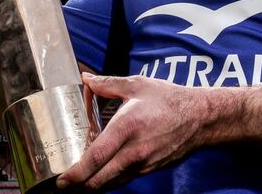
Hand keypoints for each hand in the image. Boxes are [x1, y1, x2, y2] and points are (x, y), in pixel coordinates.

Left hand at [56, 74, 213, 190]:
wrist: (200, 117)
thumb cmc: (169, 100)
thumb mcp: (137, 85)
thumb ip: (107, 84)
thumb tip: (86, 79)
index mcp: (127, 126)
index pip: (96, 156)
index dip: (76, 172)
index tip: (61, 179)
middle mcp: (134, 150)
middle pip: (99, 179)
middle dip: (78, 186)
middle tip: (63, 184)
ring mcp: (143, 163)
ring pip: (110, 183)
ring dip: (92, 185)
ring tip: (78, 180)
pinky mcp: (149, 169)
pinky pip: (123, 179)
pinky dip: (108, 180)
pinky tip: (100, 172)